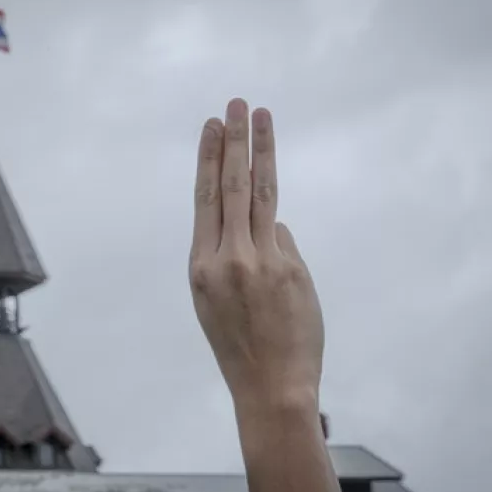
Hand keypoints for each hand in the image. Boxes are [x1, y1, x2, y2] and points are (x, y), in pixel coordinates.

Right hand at [188, 99, 323, 410]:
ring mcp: (261, 261)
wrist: (270, 387)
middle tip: (238, 104)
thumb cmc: (239, 345)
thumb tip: (264, 223)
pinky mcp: (291, 269)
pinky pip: (283, 239)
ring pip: (261, 195)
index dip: (210, 158)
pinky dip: (277, 242)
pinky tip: (275, 280)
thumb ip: (233, 253)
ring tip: (262, 117)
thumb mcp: (215, 300)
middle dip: (236, 140)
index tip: (214, 125)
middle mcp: (227, 257)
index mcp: (200, 265)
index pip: (205, 197)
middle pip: (232, 185)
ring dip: (262, 152)